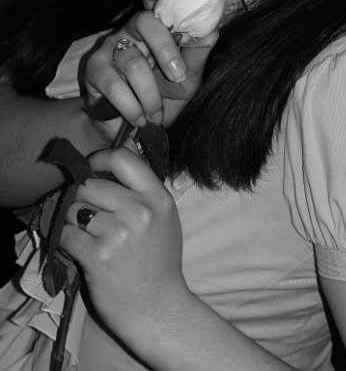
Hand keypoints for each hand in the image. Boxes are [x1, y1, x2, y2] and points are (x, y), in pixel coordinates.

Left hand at [60, 148, 186, 343]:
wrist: (158, 310)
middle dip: (83, 198)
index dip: (99, 159)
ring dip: (73, 221)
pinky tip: (80, 250)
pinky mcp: (97, 256)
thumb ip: (143, 186)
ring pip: (74, 208)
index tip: (92, 170)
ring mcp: (119, 233)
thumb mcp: (164, 216)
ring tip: (88, 235)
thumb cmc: (159, 262)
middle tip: (89, 215)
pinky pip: (65, 233)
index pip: (122, 157)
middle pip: (90, 184)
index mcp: (158, 197)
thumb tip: (119, 151)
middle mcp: (140, 211)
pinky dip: (66, 240)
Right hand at [85, 0, 217, 141]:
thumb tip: (211, 30)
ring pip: (133, 62)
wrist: (133, 128)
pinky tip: (138, 117)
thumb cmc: (164, 95)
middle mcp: (131, 30)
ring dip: (150, 95)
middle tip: (178, 78)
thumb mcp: (187, 78)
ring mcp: (110, 47)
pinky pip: (114, 84)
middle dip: (165, 50)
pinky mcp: (95, 69)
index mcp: (157, 27)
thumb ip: (196, 54)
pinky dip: (131, 106)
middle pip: (144, 22)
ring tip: (155, 114)